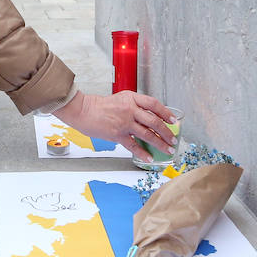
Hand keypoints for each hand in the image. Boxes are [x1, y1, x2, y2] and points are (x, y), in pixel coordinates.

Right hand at [51, 90, 176, 162]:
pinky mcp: (117, 135)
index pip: (154, 104)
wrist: (83, 110)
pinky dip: (143, 153)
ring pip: (148, 134)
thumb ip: (134, 106)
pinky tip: (149, 157)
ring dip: (160, 143)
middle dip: (167, 132)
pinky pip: (134, 145)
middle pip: (154, 121)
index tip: (173, 120)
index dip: (166, 112)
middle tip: (173, 139)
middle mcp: (130, 109)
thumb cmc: (100, 106)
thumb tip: (149, 118)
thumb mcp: (120, 99)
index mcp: (131, 98)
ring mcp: (124, 123)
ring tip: (167, 149)